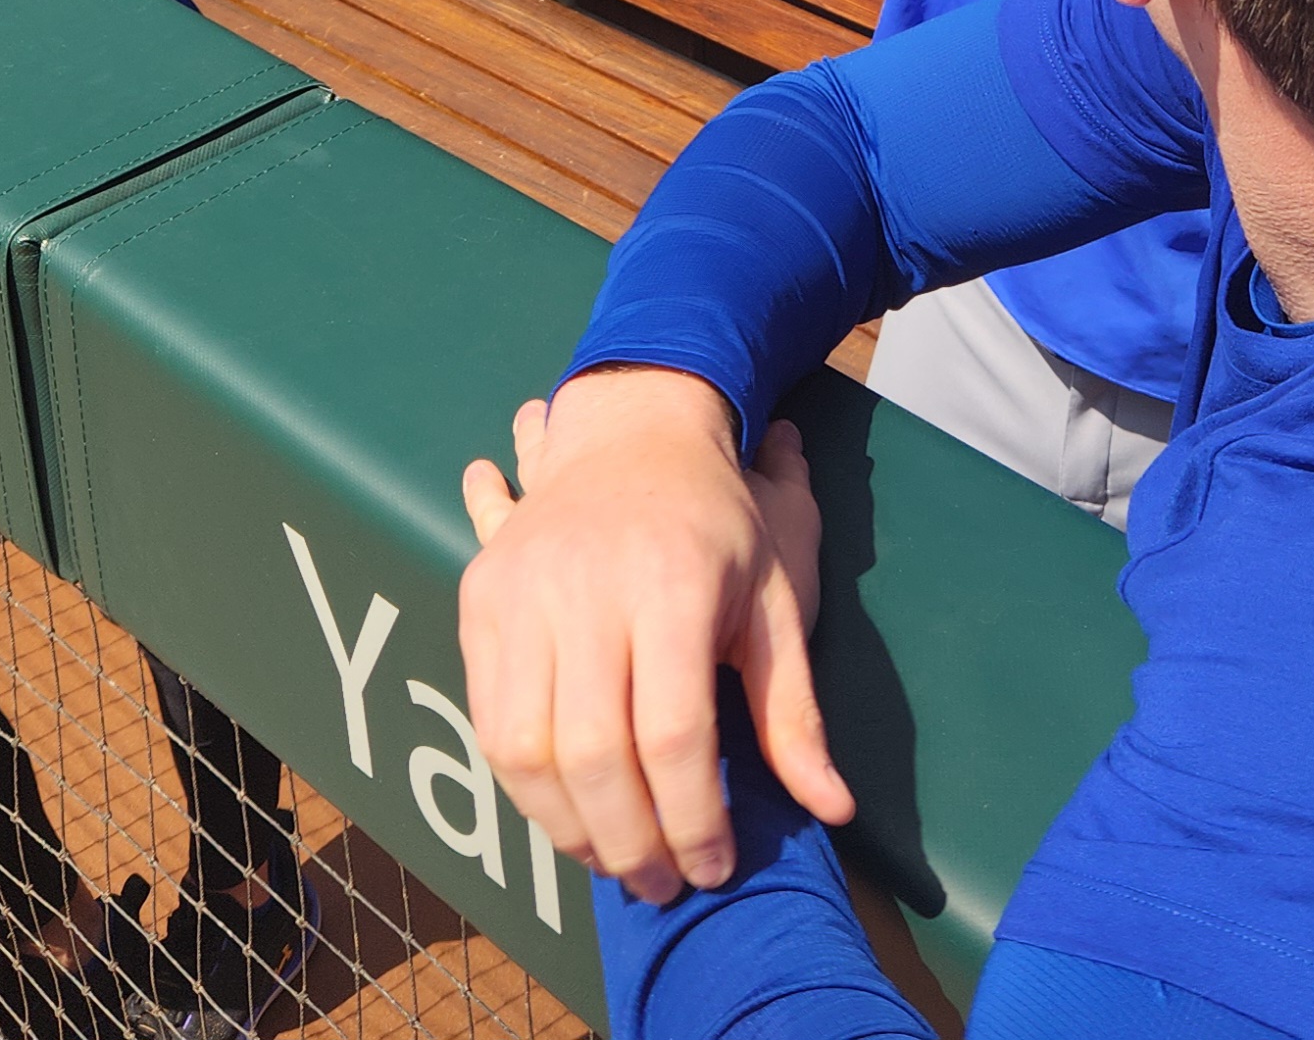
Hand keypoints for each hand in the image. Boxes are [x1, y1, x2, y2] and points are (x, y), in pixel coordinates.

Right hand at [458, 370, 848, 904]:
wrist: (634, 429)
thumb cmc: (717, 522)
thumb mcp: (773, 602)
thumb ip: (793, 710)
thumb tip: (831, 808)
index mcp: (672, 584)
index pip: (674, 734)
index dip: (694, 819)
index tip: (714, 866)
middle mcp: (586, 586)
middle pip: (594, 754)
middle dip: (631, 842)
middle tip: (663, 883)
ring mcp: (522, 589)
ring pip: (526, 747)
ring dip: (568, 826)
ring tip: (615, 856)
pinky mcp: (481, 597)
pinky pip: (489, 717)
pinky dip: (525, 784)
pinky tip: (569, 809)